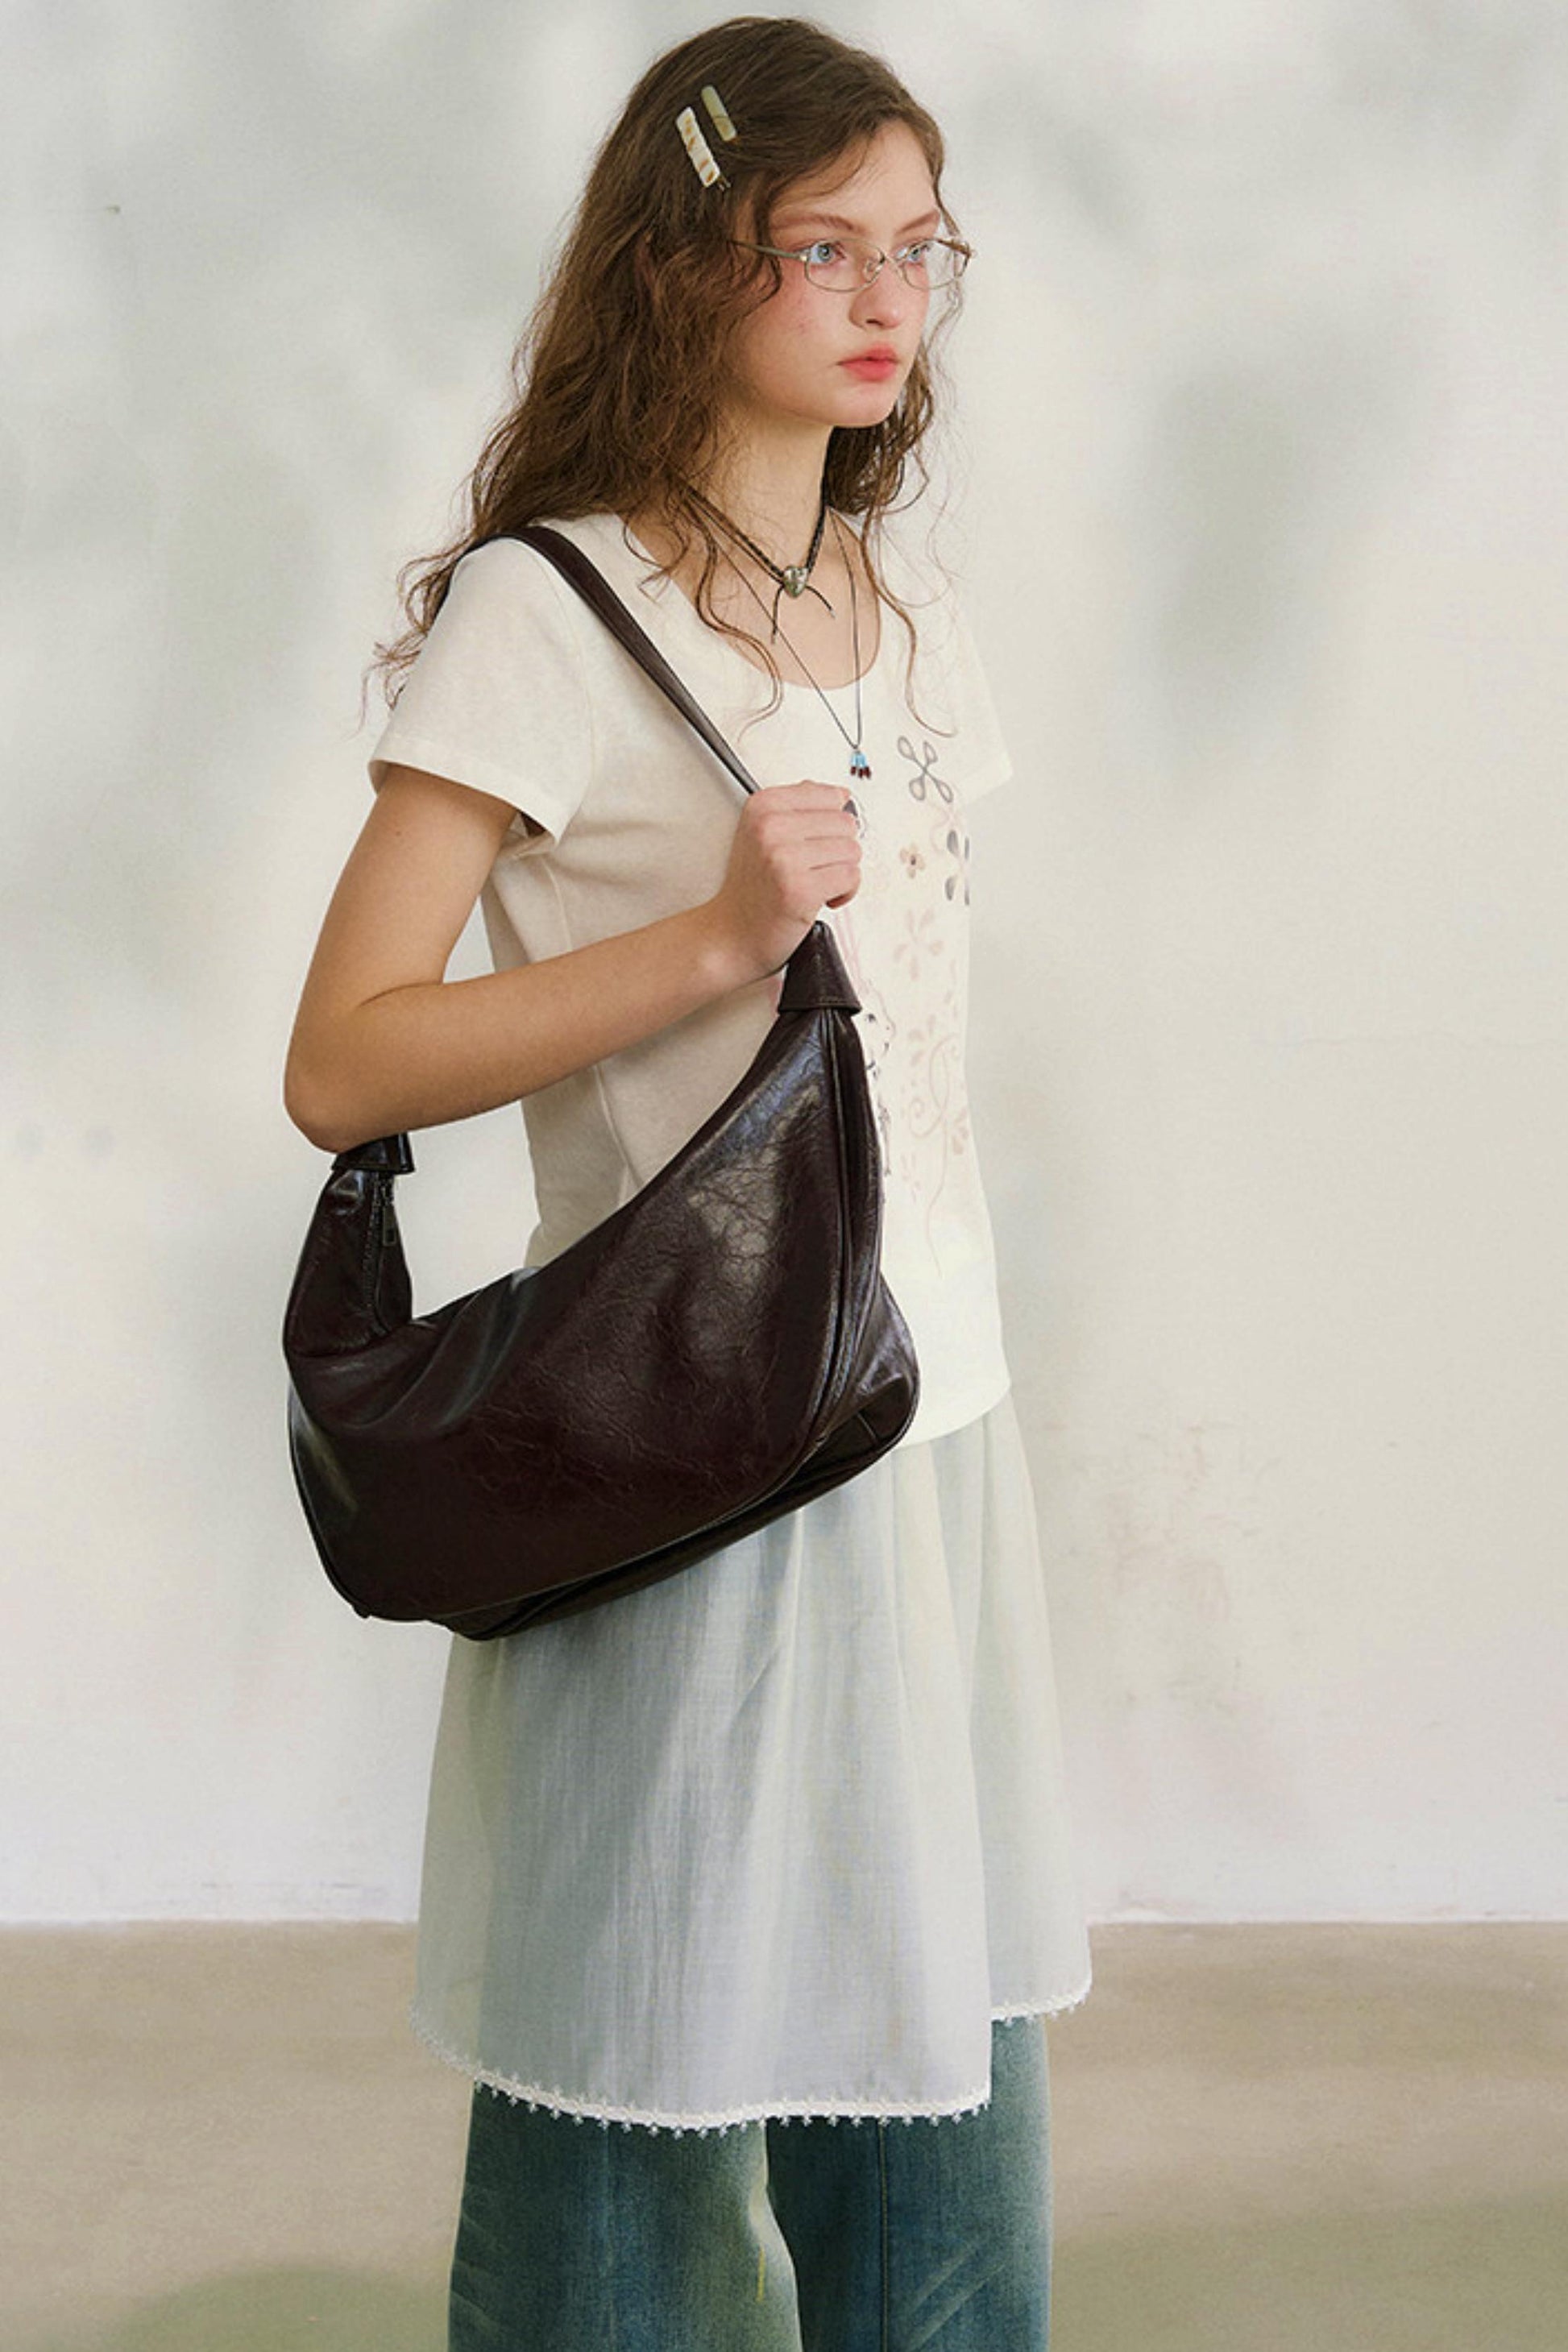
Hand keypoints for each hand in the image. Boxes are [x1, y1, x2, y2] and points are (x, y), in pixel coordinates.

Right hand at [706, 779, 862, 979]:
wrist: (732, 933)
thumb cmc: (751, 888)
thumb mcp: (763, 833)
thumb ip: (799, 808)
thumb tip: (840, 794)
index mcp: (763, 806)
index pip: (830, 795)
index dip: (830, 824)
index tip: (814, 843)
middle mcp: (771, 827)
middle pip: (845, 823)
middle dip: (837, 850)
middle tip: (813, 869)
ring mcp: (785, 858)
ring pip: (852, 851)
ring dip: (841, 873)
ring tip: (815, 884)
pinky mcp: (800, 889)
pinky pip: (851, 878)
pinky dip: (844, 893)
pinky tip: (821, 899)